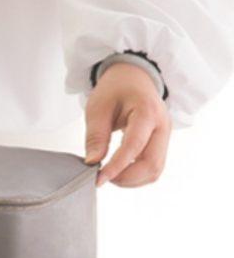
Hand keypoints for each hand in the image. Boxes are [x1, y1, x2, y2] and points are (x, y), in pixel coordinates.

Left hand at [84, 63, 171, 186]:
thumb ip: (96, 136)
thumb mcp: (98, 108)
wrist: (134, 78)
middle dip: (125, 178)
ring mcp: (165, 136)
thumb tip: (92, 162)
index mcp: (147, 112)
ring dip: (131, 180)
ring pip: (154, 170)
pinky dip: (136, 176)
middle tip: (102, 177)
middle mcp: (162, 126)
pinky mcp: (161, 144)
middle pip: (152, 164)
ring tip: (110, 173)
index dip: (116, 167)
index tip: (98, 180)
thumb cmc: (116, 88)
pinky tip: (120, 171)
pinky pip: (153, 168)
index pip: (134, 147)